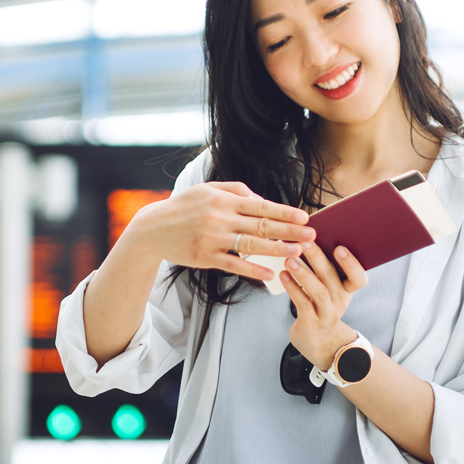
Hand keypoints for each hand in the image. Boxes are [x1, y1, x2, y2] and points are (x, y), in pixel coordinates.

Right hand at [123, 181, 314, 282]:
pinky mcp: (205, 257)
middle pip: (261, 225)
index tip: (304, 217)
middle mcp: (219, 217)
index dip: (284, 212)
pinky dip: (253, 270)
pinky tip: (270, 273)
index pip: (261, 205)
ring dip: (277, 250)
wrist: (153, 229)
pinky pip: (234, 265)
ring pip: (251, 245)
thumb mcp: (208, 189)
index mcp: (223, 199)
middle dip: (289, 231)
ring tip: (297, 253)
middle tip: (311, 236)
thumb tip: (263, 200)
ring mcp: (213, 239)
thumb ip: (237, 191)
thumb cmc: (184, 207)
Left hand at [282, 242, 367, 369]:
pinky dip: (292, 288)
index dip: (351, 263)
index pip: (359, 278)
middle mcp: (340, 301)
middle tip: (305, 242)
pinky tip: (283, 275)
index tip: (339, 247)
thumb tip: (309, 238)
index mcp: (347, 289)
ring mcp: (326, 313)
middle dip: (317, 258)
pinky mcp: (311, 322)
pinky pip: (302, 303)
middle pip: (331, 277)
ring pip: (318, 291)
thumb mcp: (331, 290)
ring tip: (289, 259)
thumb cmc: (322, 307)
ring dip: (303, 273)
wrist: (320, 341)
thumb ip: (326, 269)